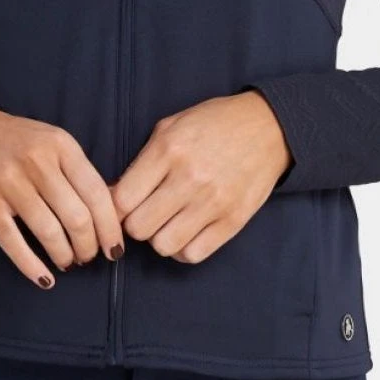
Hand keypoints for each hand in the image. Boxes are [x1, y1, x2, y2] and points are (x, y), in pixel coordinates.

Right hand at [0, 99, 125, 287]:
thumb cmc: (13, 139)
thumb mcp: (51, 140)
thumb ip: (77, 170)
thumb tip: (110, 211)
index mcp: (60, 145)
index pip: (97, 193)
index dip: (110, 227)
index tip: (115, 247)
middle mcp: (37, 162)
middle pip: (77, 217)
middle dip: (89, 246)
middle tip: (89, 256)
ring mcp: (9, 183)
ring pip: (49, 232)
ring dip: (64, 255)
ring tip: (68, 261)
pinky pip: (13, 241)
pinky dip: (32, 265)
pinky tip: (45, 278)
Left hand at [110, 91, 291, 263]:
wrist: (268, 128)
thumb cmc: (213, 124)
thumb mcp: (170, 127)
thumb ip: (141, 161)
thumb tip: (112, 196)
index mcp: (169, 150)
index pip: (122, 199)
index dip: (114, 206)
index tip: (122, 204)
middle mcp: (189, 178)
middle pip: (138, 227)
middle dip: (135, 223)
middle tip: (145, 212)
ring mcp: (213, 202)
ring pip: (163, 245)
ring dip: (159, 237)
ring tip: (167, 222)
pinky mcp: (233, 221)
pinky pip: (193, 255)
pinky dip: (183, 249)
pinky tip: (186, 232)